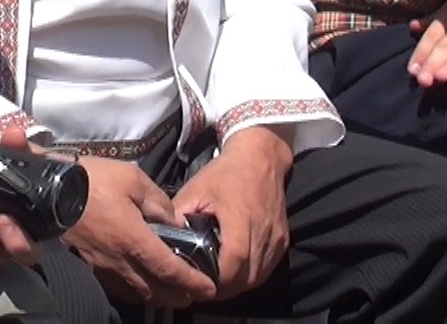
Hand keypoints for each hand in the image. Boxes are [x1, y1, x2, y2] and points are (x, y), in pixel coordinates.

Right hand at [62, 156, 218, 307]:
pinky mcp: (88, 267)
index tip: (208, 288)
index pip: (170, 270)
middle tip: (193, 293)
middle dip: (179, 295)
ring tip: (171, 290)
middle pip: (156, 291)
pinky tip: (140, 282)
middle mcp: (120, 262)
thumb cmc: (90, 181)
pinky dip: (136, 290)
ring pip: (137, 293)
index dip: (192, 282)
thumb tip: (173, 221)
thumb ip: (158, 201)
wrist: (47, 190)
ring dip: (158, 295)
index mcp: (134, 240)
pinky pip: (118, 287)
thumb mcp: (132, 178)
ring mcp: (102, 268)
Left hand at [171, 127, 291, 298]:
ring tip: (216, 283)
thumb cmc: (224, 174)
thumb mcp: (194, 191)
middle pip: (247, 278)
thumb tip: (163, 242)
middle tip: (202, 287)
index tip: (197, 282)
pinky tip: (234, 273)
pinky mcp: (283, 241)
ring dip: (237, 286)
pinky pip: (267, 269)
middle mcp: (263, 232)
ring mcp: (276, 238)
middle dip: (224, 289)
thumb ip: (179, 217)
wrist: (260, 158)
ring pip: (258, 278)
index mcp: (240, 218)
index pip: (233, 262)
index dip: (215, 279)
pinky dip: (251, 277)